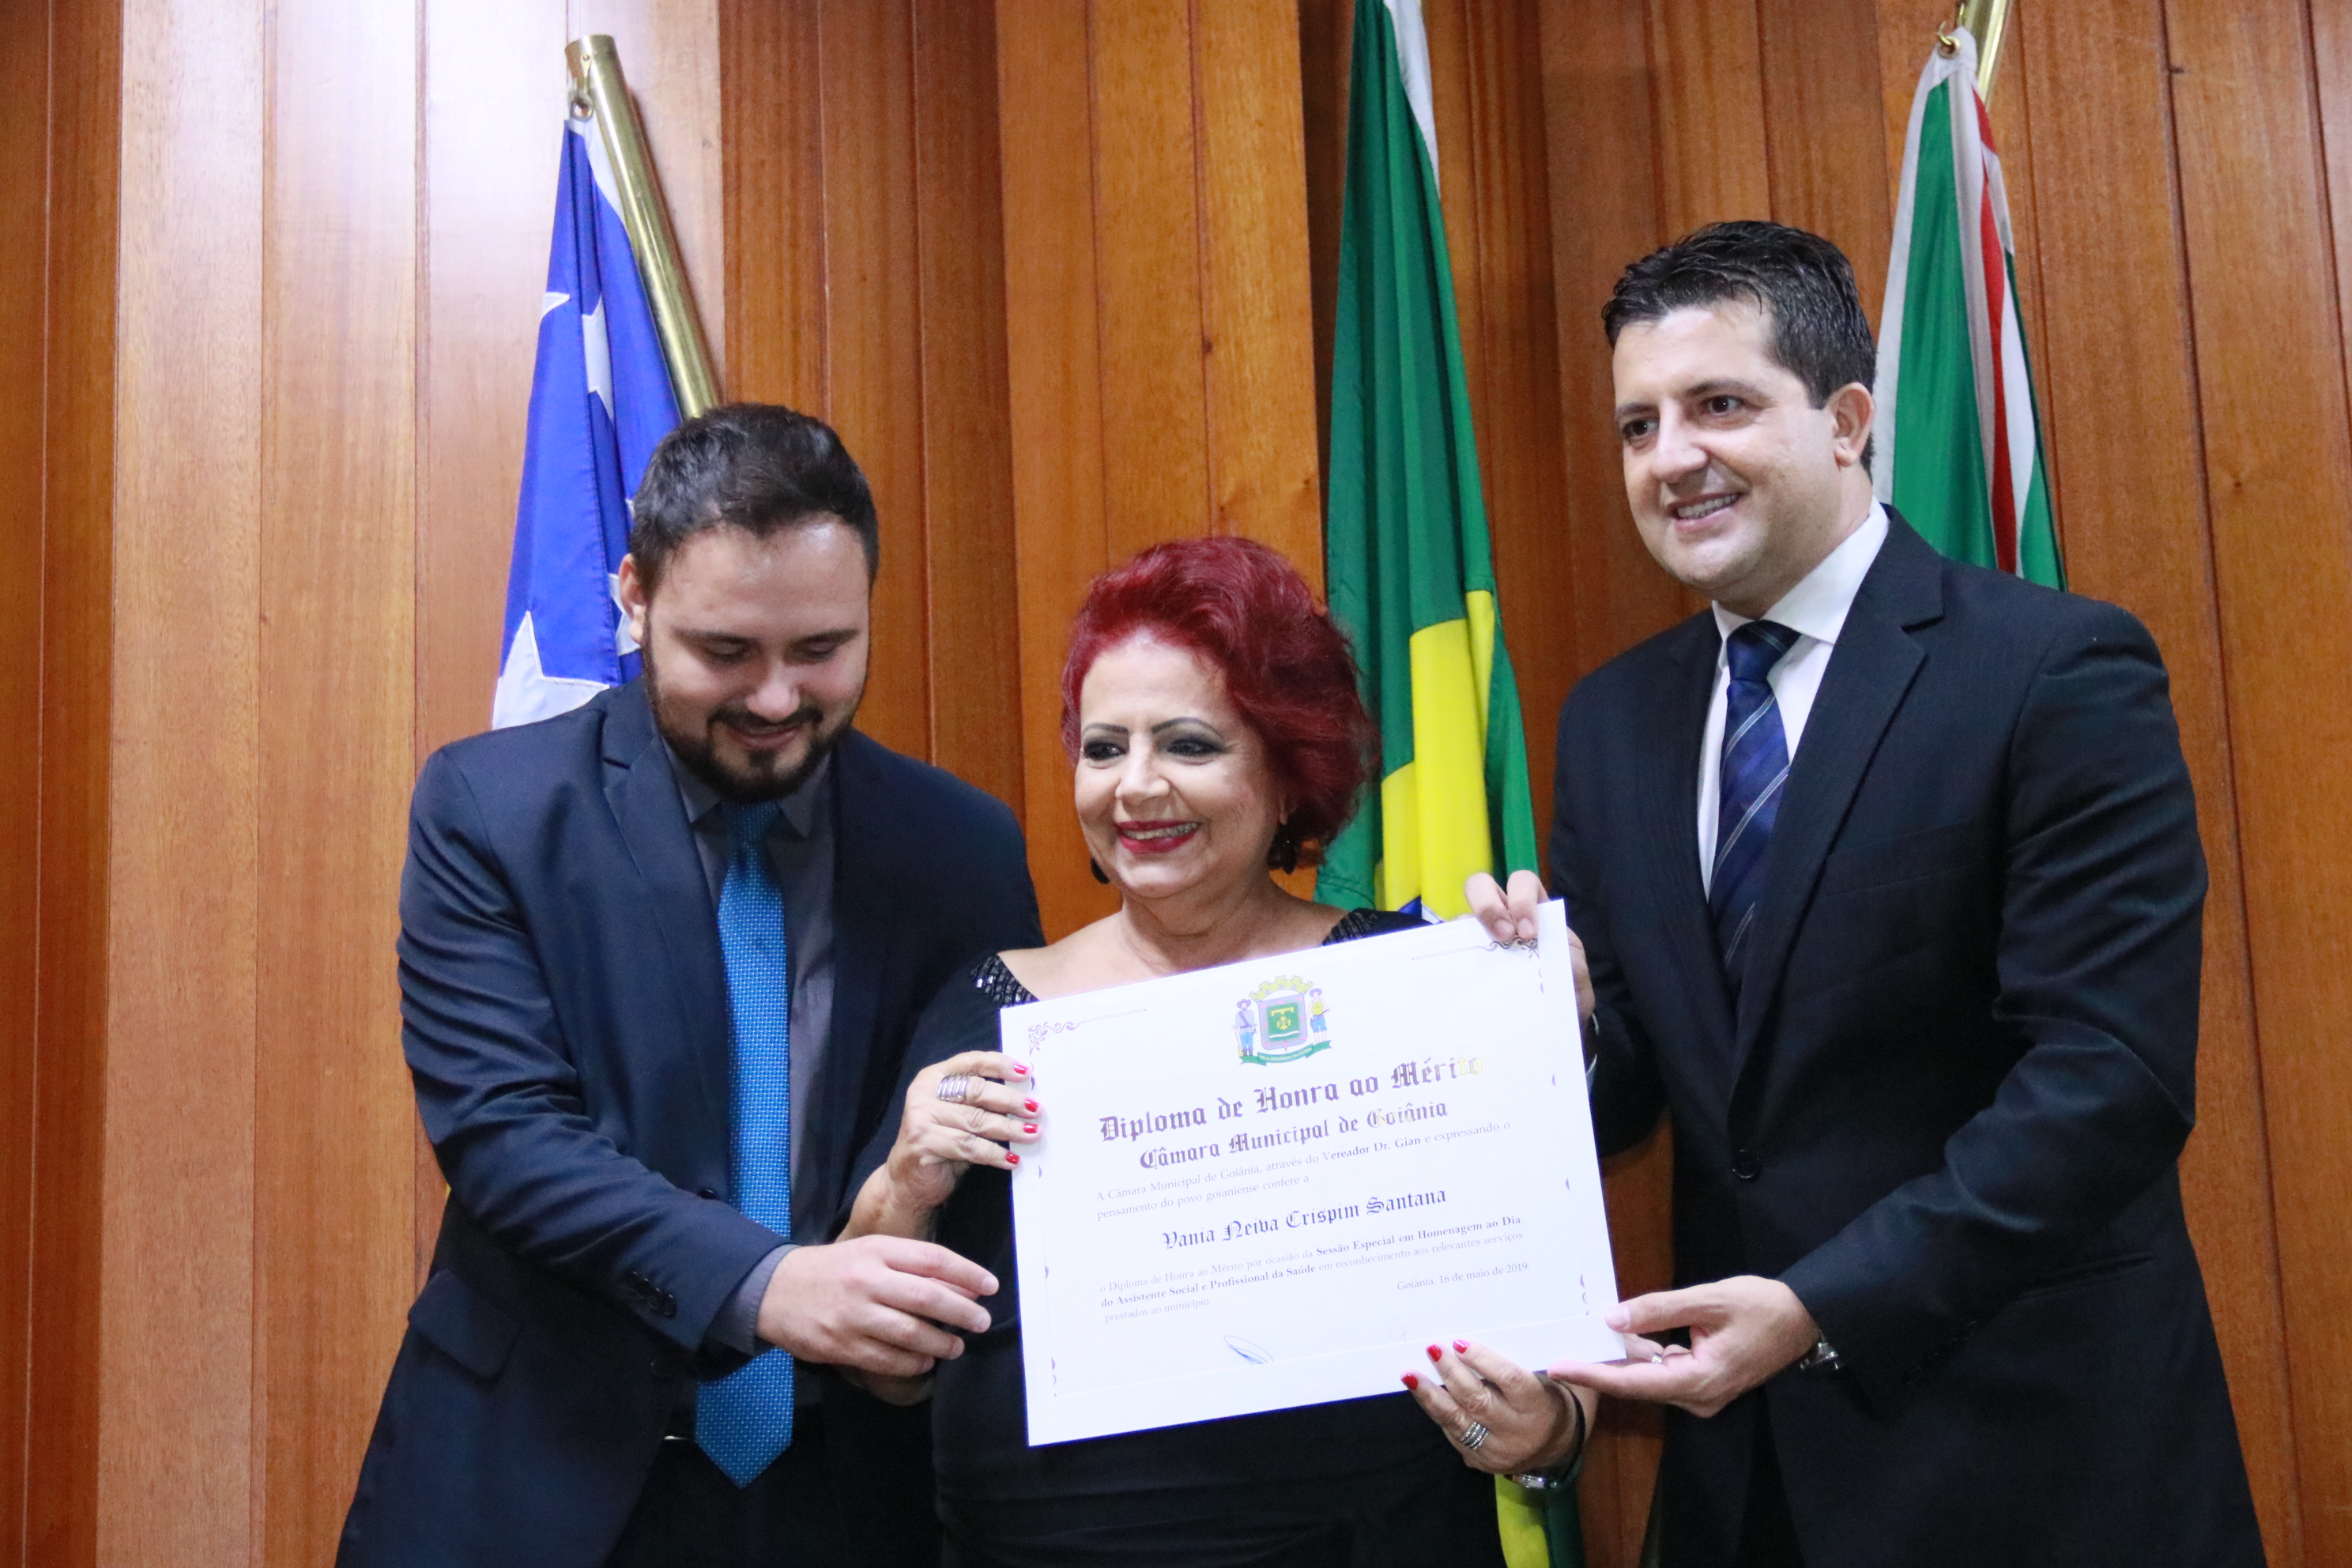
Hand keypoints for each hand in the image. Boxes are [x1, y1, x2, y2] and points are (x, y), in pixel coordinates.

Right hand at [755, 1235, 996, 1378]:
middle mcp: (867, 1280)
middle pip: (927, 1297)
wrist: (774, 1290)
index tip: (990, 1286)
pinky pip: (888, 1359)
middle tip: (980, 1321)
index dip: (967, 1273)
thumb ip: (910, 1264)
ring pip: (910, 1333)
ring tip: (956, 1347)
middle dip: (962, 1312)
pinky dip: (913, 1363)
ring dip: (941, 1343)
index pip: (933, 1258)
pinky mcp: (842, 1345)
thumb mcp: (869, 1251)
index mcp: (877, 1250)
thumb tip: (961, 1284)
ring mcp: (853, 1315)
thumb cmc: (833, 1269)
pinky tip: (925, 1361)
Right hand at [884, 1051, 1040, 1221]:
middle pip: (976, 1091)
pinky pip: (969, 1147)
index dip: (1000, 1065)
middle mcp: (924, 1093)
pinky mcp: (924, 1143)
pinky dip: (994, 1153)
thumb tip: (1025, 1099)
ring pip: (976, 1120)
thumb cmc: (940, 1145)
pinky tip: (1012, 1159)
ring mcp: (921, 1118)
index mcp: (933, 1078)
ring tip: (1032, 1134)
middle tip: (1036, 1109)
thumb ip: (980, 1104)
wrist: (906, 1183)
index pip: (970, 1063)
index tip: (1027, 1072)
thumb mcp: (958, 1118)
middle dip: (1010, 1100)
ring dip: (1009, 1128)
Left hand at [1402, 1338, 1590, 1474]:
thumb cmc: (1541, 1400)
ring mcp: (1497, 1451)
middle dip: (1451, 1374)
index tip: (1459, 1343)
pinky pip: (1453, 1434)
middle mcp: (1516, 1431)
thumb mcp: (1538, 1381)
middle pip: (1478, 1401)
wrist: (1553, 1446)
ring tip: (1410, 1375)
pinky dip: (1437, 1412)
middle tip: (1432, 1350)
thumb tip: (1465, 1343)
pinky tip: (1422, 1394)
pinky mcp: (1480, 1461)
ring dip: (1430, 1396)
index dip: (1483, 1360)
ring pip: (1457, 1422)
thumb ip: (1507, 1367)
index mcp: (1536, 1405)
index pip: (1509, 1380)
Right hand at [1465, 870, 1592, 1024]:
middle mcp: (1502, 916)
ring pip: (1462, 917)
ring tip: (1483, 958)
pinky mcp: (1465, 959)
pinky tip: (1466, 977)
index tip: (1529, 933)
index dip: (1522, 899)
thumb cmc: (1564, 991)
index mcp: (1534, 911)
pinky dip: (1456, 957)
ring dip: (1470, 931)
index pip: (1523, 883)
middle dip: (1489, 906)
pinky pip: (1451, 949)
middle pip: (1481, 885)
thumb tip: (1558, 959)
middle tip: (1504, 937)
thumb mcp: (1576, 979)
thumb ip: (1574, 966)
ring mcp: (1480, 937)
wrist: (1551, 1025)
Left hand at [1547, 1276, 1818, 1417]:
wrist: (1806, 1317)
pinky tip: (1620, 1336)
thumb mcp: (1709, 1299)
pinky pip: (1665, 1371)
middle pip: (1638, 1384)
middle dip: (1599, 1367)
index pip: (1635, 1382)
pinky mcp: (1705, 1382)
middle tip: (1558, 1352)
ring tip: (1579, 1341)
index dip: (1594, 1375)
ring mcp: (1703, 1392)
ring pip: (1650, 1377)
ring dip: (1619, 1360)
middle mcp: (1699, 1396)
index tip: (1558, 1368)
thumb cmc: (1763, 1306)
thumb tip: (1613, 1318)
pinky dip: (1643, 1355)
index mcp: (1700, 1381)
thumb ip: (1659, 1309)